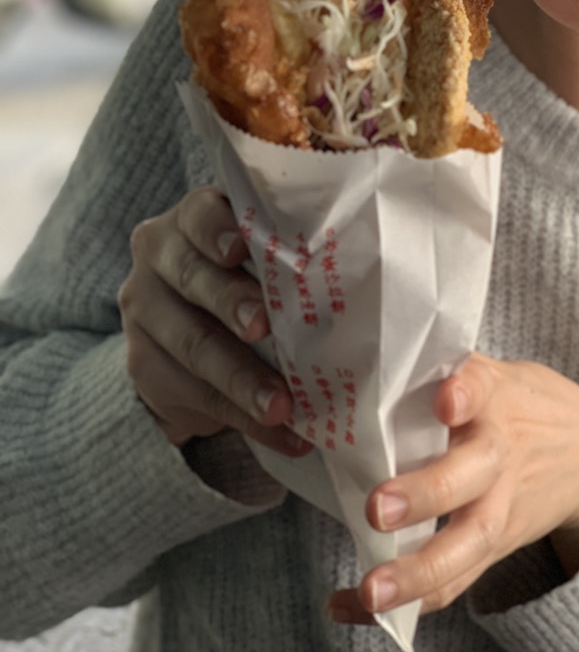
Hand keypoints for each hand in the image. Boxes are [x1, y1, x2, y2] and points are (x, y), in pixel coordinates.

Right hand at [118, 186, 305, 456]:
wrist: (189, 323)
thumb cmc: (250, 273)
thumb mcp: (260, 250)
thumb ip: (287, 246)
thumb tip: (361, 257)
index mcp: (190, 220)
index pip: (199, 215)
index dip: (217, 231)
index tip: (239, 250)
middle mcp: (157, 259)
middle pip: (193, 279)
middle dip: (230, 304)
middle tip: (262, 327)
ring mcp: (144, 314)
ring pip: (192, 345)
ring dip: (241, 380)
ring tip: (282, 407)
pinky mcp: (144, 367)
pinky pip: (194, 396)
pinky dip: (243, 418)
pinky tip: (284, 435)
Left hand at [326, 353, 578, 623]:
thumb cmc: (522, 405)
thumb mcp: (498, 375)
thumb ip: (448, 374)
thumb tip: (374, 365)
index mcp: (496, 399)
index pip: (484, 388)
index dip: (465, 392)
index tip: (445, 400)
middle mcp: (500, 453)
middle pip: (473, 474)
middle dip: (426, 494)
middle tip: (377, 507)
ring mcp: (501, 505)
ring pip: (468, 542)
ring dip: (416, 571)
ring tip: (370, 590)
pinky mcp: (496, 545)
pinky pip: (456, 579)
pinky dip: (407, 598)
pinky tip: (358, 608)